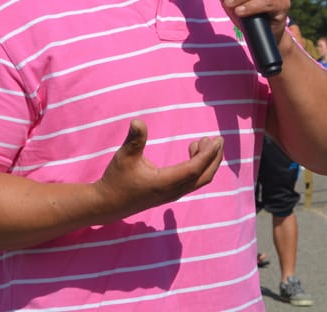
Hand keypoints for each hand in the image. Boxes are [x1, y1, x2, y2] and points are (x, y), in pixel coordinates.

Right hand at [95, 120, 224, 217]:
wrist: (108, 204)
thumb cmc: (116, 179)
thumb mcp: (124, 156)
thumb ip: (134, 139)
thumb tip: (137, 121)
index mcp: (164, 183)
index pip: (194, 169)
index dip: (207, 155)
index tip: (214, 140)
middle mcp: (173, 191)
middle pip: (204, 176)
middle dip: (214, 158)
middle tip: (218, 139)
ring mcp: (173, 194)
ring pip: (200, 180)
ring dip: (207, 162)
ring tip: (203, 141)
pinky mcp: (171, 193)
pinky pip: (193, 181)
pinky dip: (199, 167)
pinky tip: (192, 150)